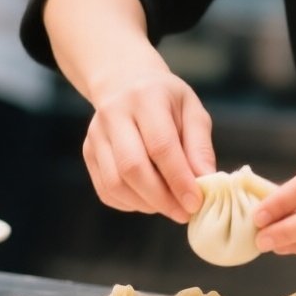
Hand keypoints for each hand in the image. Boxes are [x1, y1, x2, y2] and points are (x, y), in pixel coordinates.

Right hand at [82, 70, 215, 222]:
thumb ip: (199, 146)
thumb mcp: (191, 110)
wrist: (124, 82)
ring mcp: (96, 134)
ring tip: (168, 206)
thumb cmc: (165, 100)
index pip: (160, 146)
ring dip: (146, 204)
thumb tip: (206, 182)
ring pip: (116, 183)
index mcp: (145, 99)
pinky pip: (107, 190)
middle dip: (161, 198)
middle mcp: (114, 114)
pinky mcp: (88, 152)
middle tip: (183, 213)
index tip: (195, 202)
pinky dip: (130, 203)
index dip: (179, 179)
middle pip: (132, 167)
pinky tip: (149, 199)